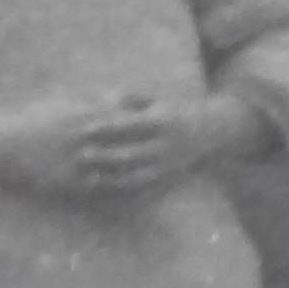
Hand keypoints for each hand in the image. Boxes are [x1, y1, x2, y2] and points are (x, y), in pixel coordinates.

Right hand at [0, 95, 236, 199]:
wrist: (5, 144)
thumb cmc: (33, 122)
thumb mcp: (63, 104)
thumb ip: (90, 101)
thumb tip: (112, 96)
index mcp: (89, 115)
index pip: (129, 115)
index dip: (153, 118)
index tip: (175, 118)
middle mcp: (90, 137)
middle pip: (133, 142)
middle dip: (158, 144)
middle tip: (185, 147)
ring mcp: (83, 161)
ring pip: (124, 168)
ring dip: (147, 172)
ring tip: (173, 177)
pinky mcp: (74, 182)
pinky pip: (105, 190)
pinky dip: (125, 194)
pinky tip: (142, 201)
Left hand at [54, 93, 255, 200]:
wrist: (209, 133)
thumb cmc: (173, 112)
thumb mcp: (156, 100)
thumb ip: (129, 96)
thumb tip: (102, 97)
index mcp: (161, 122)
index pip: (130, 126)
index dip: (107, 127)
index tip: (86, 128)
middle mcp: (164, 146)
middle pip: (130, 154)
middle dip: (104, 156)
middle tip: (80, 156)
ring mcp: (166, 165)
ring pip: (135, 176)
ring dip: (111, 178)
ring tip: (88, 177)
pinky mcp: (166, 179)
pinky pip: (142, 188)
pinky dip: (123, 190)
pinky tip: (105, 189)